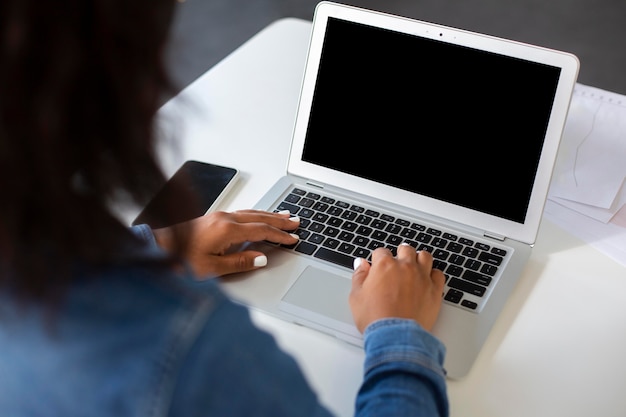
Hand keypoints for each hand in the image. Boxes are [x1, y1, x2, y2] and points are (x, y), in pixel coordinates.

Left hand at [153, 209, 299, 277]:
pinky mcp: (213, 218)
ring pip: (251, 213)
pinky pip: (242, 213)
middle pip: (260, 217)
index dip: (280, 235)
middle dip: (280, 220)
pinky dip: (256, 214)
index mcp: (228, 230)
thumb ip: (240, 262)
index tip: (293, 239)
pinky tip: (259, 216)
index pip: (262, 230)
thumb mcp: (213, 268)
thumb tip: (261, 257)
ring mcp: (219, 216)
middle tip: (296, 222)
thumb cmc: (181, 260)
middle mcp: (225, 219)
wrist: (158, 249)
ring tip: (284, 215)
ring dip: (270, 214)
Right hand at [349, 244, 444, 332]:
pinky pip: (438, 274)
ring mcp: (422, 277)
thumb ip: (359, 276)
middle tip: (397, 263)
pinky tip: (427, 279)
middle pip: (405, 249)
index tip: (377, 266)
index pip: (381, 252)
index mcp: (384, 265)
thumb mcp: (356, 296)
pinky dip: (433, 274)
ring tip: (414, 266)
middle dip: (400, 253)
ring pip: (425, 256)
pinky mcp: (434, 290)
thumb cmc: (375, 318)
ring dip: (418, 259)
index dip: (378, 259)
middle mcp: (405, 267)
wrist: (395, 336)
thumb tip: (360, 264)